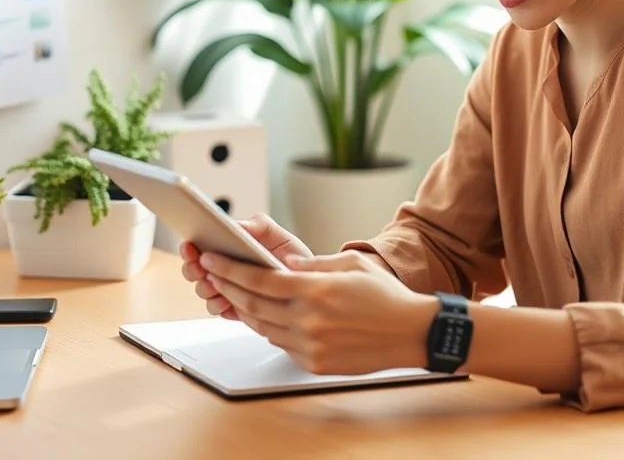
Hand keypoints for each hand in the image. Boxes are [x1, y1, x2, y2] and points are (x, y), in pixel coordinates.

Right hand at [178, 213, 311, 320]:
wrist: (309, 286)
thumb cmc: (293, 259)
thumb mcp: (280, 238)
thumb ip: (261, 227)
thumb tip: (239, 225)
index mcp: (229, 247)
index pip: (200, 245)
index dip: (190, 246)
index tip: (191, 245)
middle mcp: (224, 268)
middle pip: (193, 269)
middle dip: (193, 268)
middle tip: (202, 266)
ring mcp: (227, 288)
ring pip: (202, 290)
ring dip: (206, 287)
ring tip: (217, 284)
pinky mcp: (234, 308)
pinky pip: (217, 309)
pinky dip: (219, 305)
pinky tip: (228, 301)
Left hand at [201, 250, 435, 374]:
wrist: (411, 333)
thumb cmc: (386, 295)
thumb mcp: (351, 265)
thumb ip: (314, 263)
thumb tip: (285, 263)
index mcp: (315, 289)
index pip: (259, 279)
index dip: (230, 269)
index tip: (212, 260)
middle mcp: (308, 318)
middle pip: (253, 304)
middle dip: (228, 288)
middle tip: (213, 275)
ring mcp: (310, 344)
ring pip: (262, 327)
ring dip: (244, 311)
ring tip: (235, 296)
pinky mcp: (315, 363)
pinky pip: (281, 344)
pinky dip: (269, 329)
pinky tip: (266, 318)